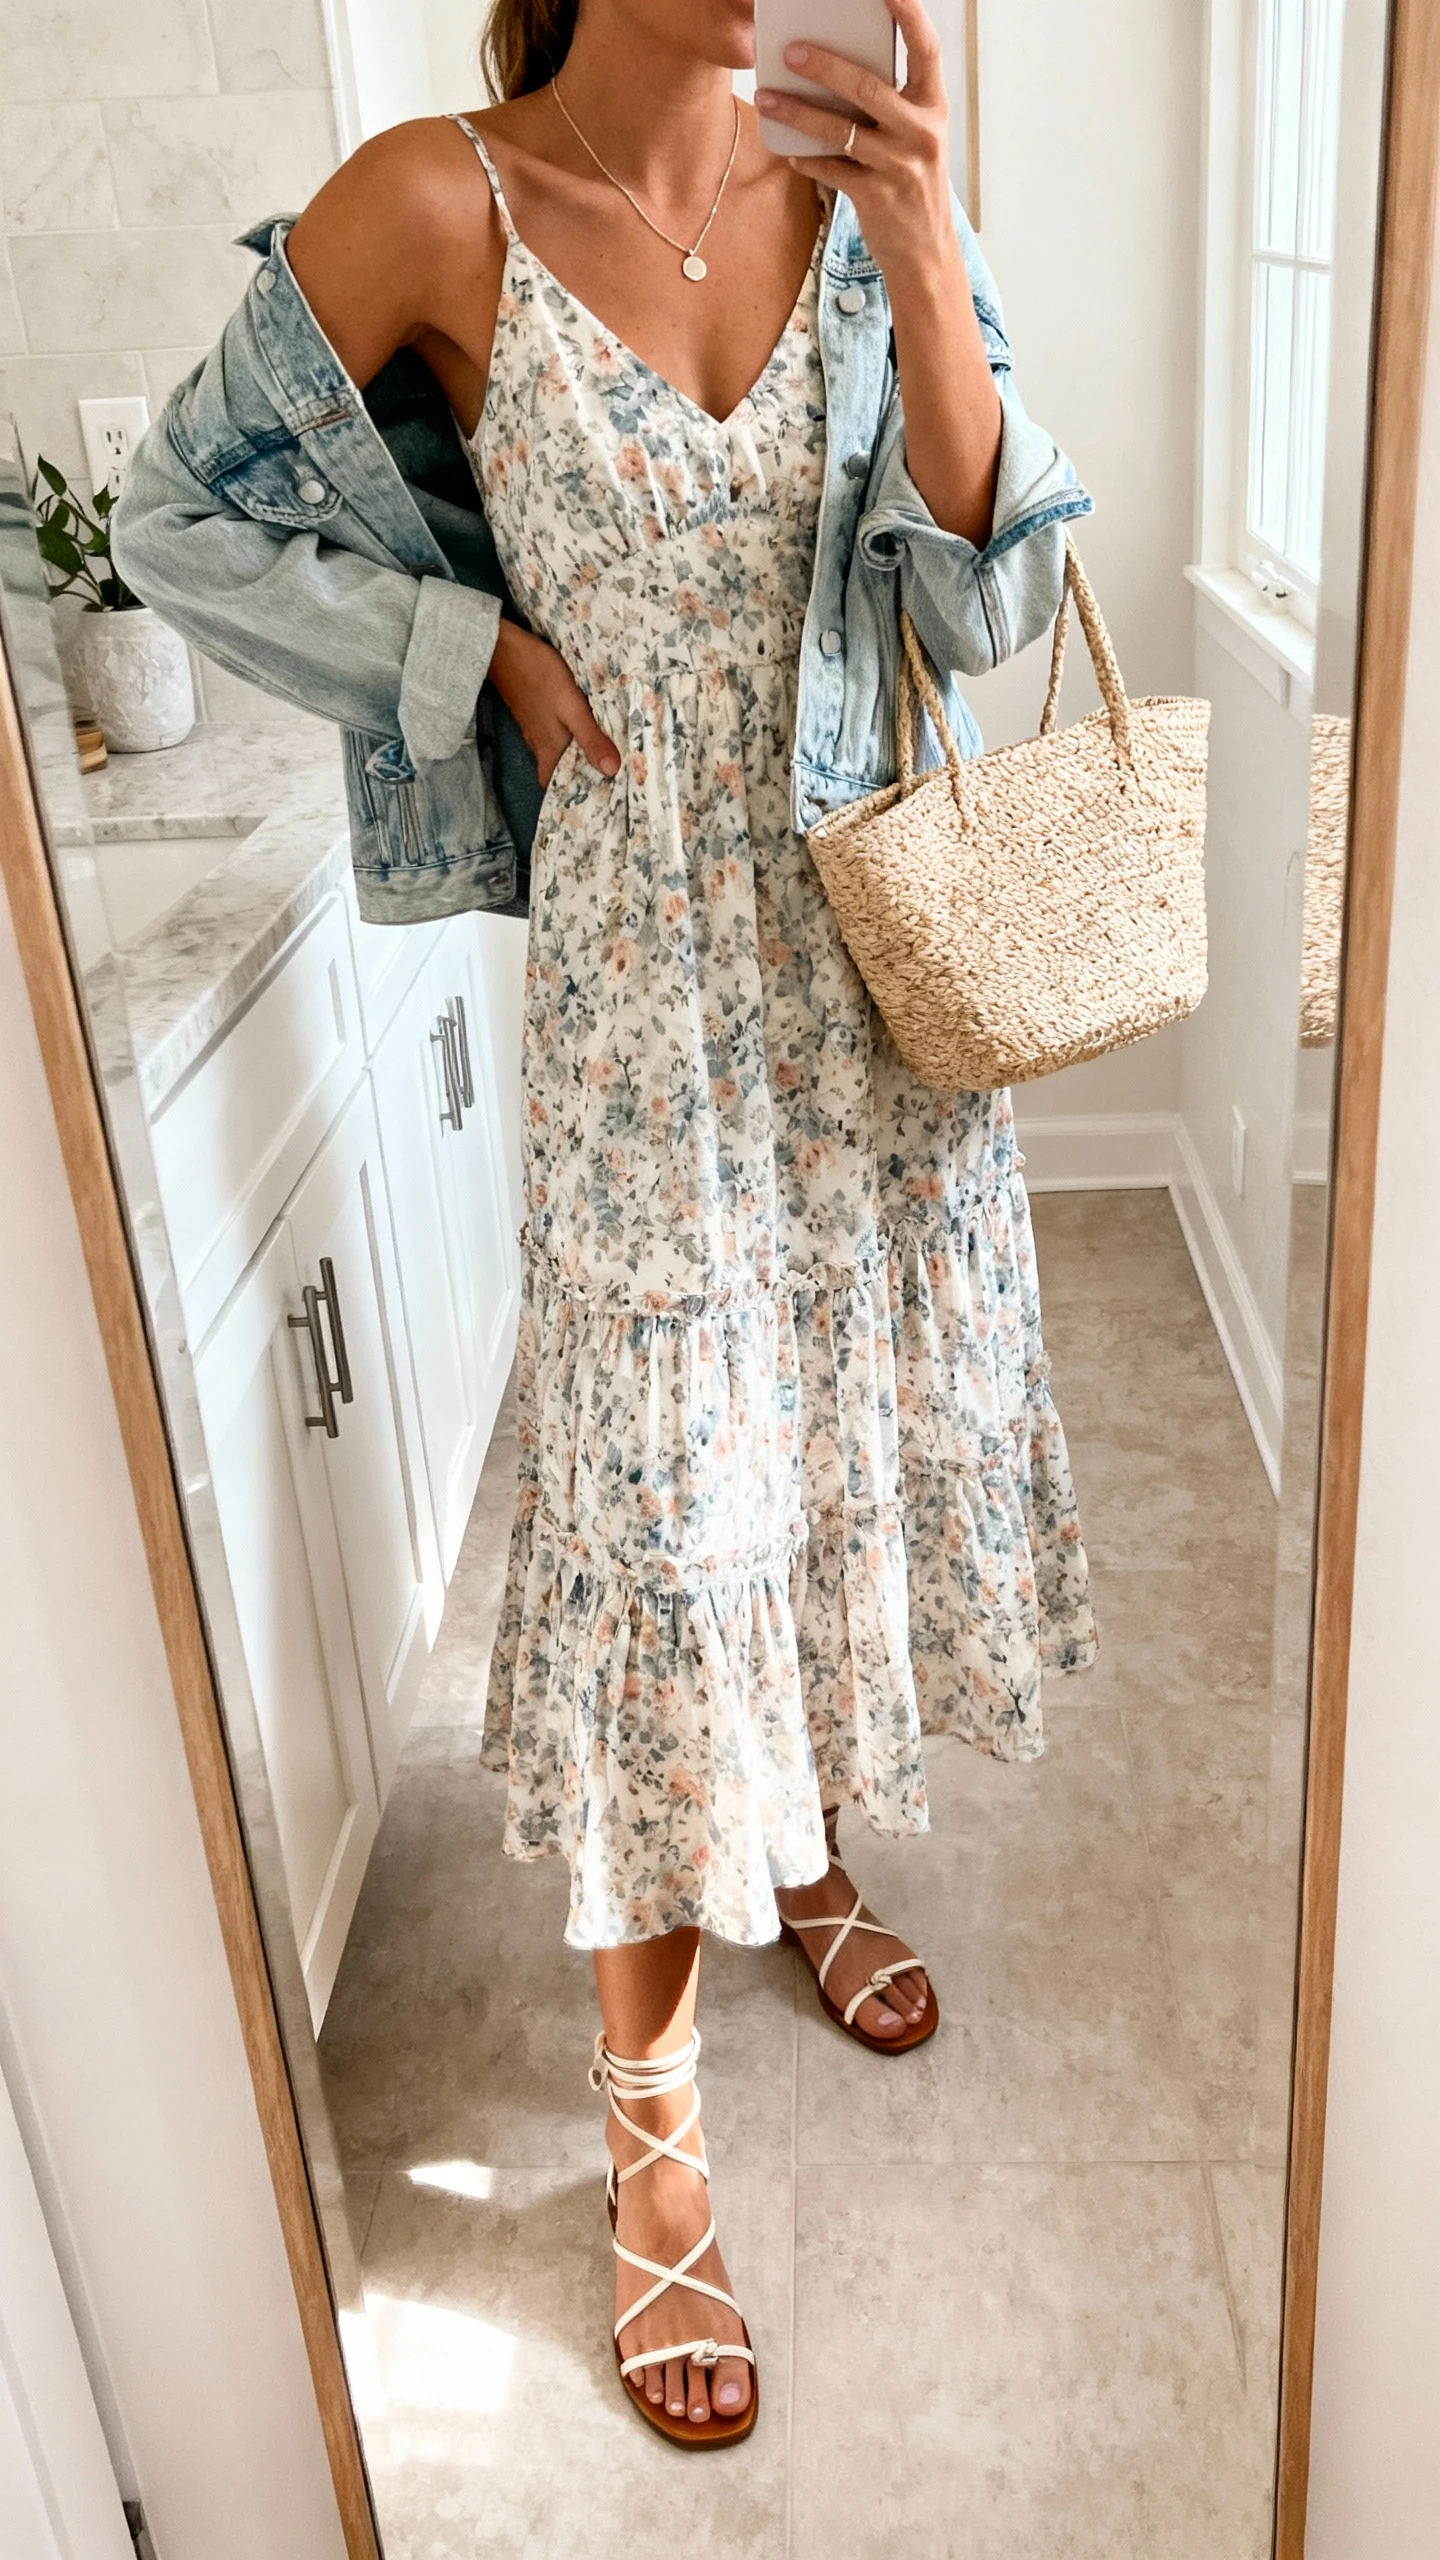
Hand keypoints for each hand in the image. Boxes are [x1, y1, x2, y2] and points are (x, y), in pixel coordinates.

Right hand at [488, 620, 620, 787]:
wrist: (504, 648)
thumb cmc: (539, 675)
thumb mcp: (571, 707)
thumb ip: (590, 738)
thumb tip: (612, 771)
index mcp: (549, 750)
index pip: (556, 787)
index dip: (574, 794)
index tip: (600, 797)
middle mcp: (540, 744)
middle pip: (559, 770)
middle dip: (581, 775)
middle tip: (611, 775)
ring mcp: (535, 728)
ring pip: (558, 752)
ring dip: (578, 754)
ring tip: (606, 753)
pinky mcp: (535, 713)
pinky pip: (555, 734)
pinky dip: (570, 737)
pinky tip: (585, 727)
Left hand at [754, 0, 954, 278]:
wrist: (925, 252)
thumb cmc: (913, 182)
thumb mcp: (915, 135)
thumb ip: (890, 102)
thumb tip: (837, 67)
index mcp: (934, 106)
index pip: (926, 48)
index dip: (908, 13)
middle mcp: (922, 132)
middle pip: (868, 88)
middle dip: (825, 66)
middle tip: (790, 50)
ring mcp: (900, 167)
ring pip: (841, 130)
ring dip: (798, 113)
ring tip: (767, 98)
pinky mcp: (876, 198)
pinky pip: (831, 171)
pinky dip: (807, 159)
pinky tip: (788, 150)